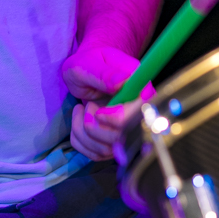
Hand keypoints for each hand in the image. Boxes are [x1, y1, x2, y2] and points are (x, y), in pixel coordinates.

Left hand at [63, 38, 154, 160]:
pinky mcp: (115, 141)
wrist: (85, 71)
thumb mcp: (89, 63)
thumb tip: (121, 82)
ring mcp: (128, 128)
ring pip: (107, 149)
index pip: (140, 115)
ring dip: (84, 133)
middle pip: (124, 138)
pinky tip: (78, 121)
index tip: (97, 111)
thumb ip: (104, 73)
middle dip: (94, 127)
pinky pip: (97, 154)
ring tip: (81, 110)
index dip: (118, 119)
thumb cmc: (88, 63)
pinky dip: (80, 141)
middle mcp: (139, 111)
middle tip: (86, 106)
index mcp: (140, 88)